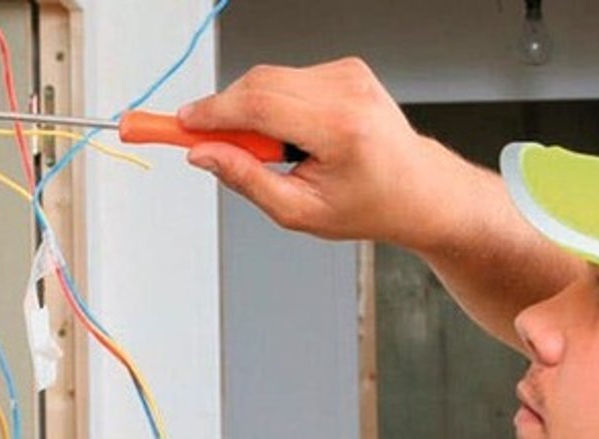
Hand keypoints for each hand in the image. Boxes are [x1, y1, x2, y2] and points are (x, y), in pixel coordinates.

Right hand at [177, 58, 471, 250]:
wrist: (418, 189)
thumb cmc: (368, 205)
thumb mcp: (300, 212)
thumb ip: (245, 180)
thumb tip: (203, 155)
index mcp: (340, 129)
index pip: (258, 105)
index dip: (211, 113)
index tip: (180, 123)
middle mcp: (347, 92)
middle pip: (257, 84)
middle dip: (222, 113)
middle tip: (206, 143)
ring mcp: (348, 74)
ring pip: (269, 79)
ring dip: (252, 112)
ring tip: (273, 152)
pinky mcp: (346, 67)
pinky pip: (287, 78)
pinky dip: (275, 104)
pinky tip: (293, 135)